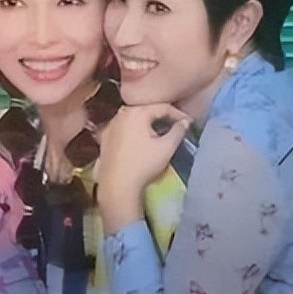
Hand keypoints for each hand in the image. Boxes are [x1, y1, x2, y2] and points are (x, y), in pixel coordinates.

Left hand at [96, 104, 190, 233]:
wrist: (117, 186)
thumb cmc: (144, 165)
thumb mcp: (167, 147)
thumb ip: (179, 130)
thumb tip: (185, 122)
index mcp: (136, 112)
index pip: (163, 107)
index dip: (178, 114)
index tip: (189, 123)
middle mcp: (121, 114)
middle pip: (146, 110)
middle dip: (162, 117)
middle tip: (175, 126)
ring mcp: (110, 126)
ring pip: (133, 119)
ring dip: (147, 124)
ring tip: (159, 132)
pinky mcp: (104, 139)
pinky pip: (123, 129)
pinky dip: (133, 131)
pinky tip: (140, 141)